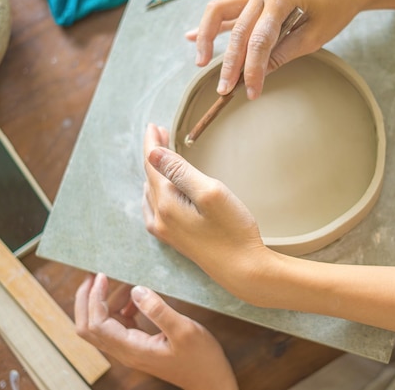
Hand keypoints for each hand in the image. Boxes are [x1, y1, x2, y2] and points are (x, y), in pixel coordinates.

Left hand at [75, 273, 237, 389]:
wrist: (211, 380)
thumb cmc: (201, 358)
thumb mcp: (184, 330)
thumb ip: (158, 309)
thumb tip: (136, 289)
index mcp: (132, 349)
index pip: (97, 324)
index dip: (95, 298)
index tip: (103, 275)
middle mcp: (125, 352)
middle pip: (89, 327)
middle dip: (86, 301)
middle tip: (94, 276)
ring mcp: (131, 349)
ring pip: (102, 325)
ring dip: (104, 302)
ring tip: (120, 281)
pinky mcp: (138, 345)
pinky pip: (118, 326)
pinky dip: (119, 308)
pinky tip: (135, 297)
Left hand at [142, 124, 271, 296]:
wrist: (244, 271)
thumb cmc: (233, 230)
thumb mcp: (210, 193)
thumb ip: (180, 171)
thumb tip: (152, 153)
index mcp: (166, 204)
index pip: (152, 165)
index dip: (152, 142)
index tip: (153, 124)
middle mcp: (160, 218)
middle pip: (150, 178)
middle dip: (153, 154)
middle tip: (159, 133)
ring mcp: (166, 232)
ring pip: (151, 193)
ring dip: (154, 172)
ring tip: (161, 155)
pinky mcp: (176, 240)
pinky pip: (155, 208)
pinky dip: (156, 190)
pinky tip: (161, 191)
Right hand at [187, 0, 367, 99]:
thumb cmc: (338, 5)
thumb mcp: (315, 35)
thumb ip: (284, 53)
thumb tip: (261, 74)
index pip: (260, 41)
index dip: (253, 70)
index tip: (251, 92)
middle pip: (238, 30)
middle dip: (230, 63)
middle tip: (225, 89)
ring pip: (220, 11)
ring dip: (207, 38)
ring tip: (201, 62)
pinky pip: (227, 7)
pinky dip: (212, 24)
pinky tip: (191, 37)